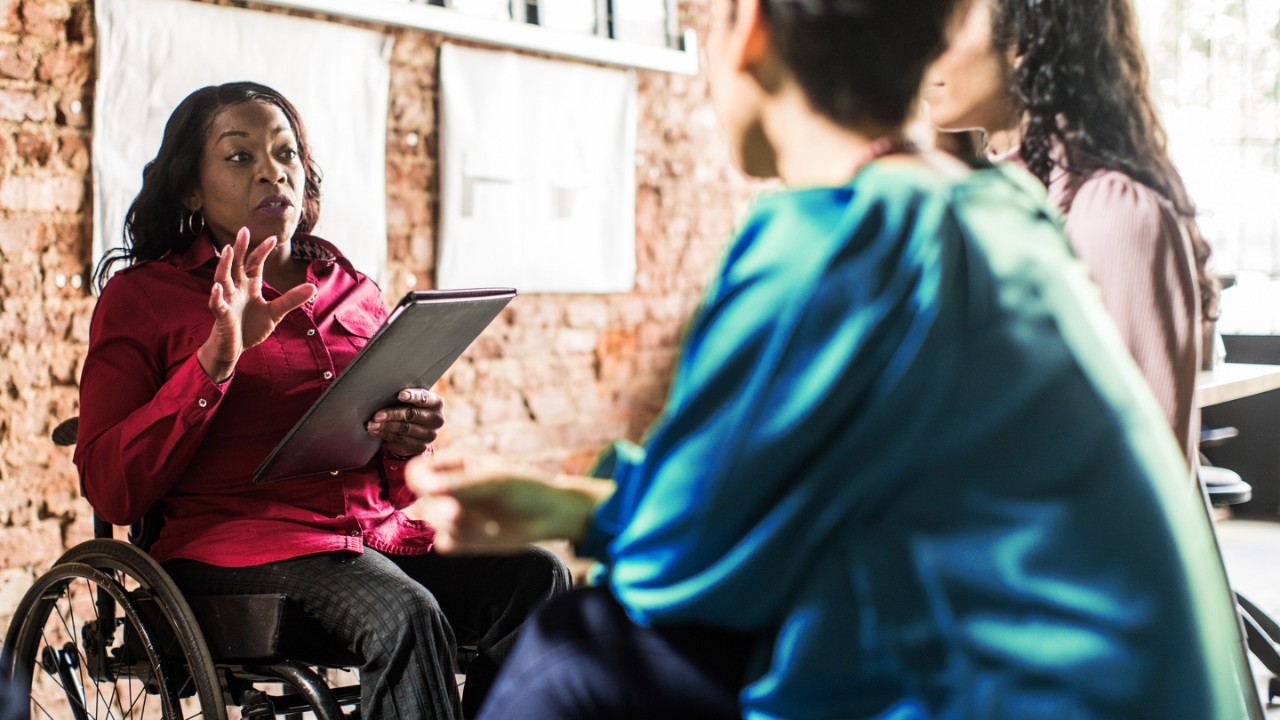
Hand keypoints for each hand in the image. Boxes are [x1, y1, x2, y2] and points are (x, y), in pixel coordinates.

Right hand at [197, 227, 316, 381]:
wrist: (234, 348)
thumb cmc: (251, 327)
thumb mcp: (275, 312)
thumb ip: (291, 299)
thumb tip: (313, 287)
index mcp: (249, 285)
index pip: (254, 263)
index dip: (261, 251)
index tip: (273, 238)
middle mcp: (236, 288)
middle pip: (236, 264)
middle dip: (239, 248)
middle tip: (244, 230)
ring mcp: (227, 300)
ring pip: (222, 279)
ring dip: (224, 265)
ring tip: (227, 250)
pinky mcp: (221, 316)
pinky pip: (217, 304)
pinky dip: (216, 296)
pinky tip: (217, 288)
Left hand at [368, 388, 444, 457]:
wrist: (417, 428)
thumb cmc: (411, 406)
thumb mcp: (412, 399)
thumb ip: (404, 395)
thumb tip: (382, 392)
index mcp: (436, 403)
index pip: (424, 398)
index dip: (413, 396)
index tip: (400, 395)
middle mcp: (436, 419)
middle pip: (412, 414)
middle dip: (392, 414)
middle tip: (377, 415)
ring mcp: (430, 435)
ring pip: (404, 429)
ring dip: (385, 426)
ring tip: (371, 424)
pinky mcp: (421, 446)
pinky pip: (400, 439)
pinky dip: (385, 435)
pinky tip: (375, 431)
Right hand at [407, 453, 610, 553]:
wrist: (550, 516)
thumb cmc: (526, 489)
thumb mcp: (495, 482)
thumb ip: (461, 485)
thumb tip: (427, 488)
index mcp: (456, 465)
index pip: (418, 470)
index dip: (420, 481)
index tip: (433, 490)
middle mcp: (451, 489)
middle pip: (423, 500)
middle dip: (440, 508)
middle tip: (458, 513)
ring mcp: (456, 513)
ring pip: (433, 523)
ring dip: (455, 526)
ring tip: (484, 523)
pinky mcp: (463, 537)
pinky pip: (444, 544)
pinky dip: (458, 542)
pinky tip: (481, 536)